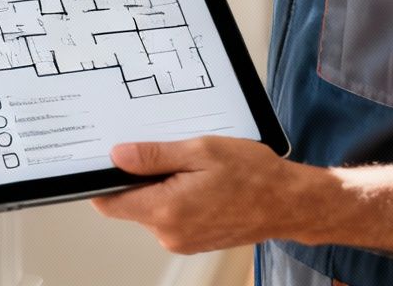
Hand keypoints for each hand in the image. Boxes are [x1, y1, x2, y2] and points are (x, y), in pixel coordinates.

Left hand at [91, 137, 314, 255]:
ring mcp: (181, 241)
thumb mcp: (200, 151)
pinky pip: (170, 217)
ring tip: (192, 168)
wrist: (288, 203)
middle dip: (140, 178)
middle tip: (167, 154)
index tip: (109, 161)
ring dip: (161, 187)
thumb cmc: (252, 174)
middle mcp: (169, 233)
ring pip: (151, 209)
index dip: (103, 180)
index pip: (109, 203)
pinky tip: (199, 183)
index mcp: (166, 209)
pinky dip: (176, 198)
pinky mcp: (192, 241)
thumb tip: (117, 156)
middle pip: (130, 204)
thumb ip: (154, 156)